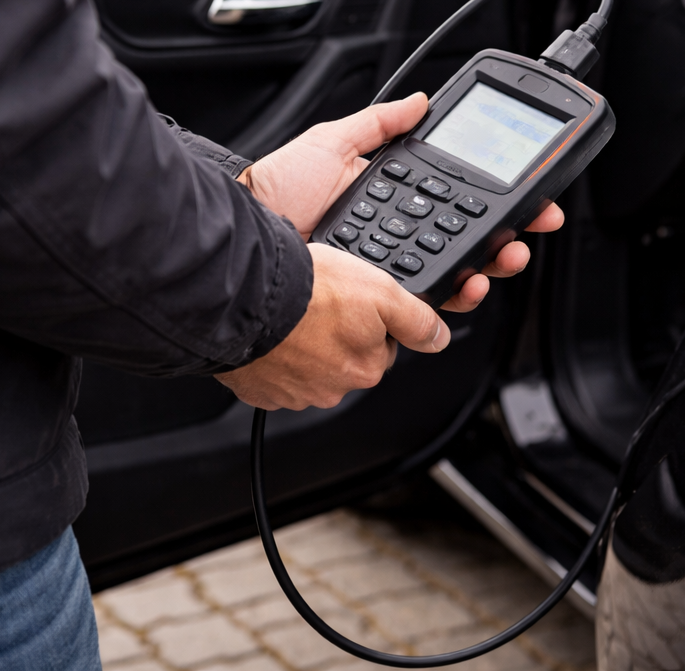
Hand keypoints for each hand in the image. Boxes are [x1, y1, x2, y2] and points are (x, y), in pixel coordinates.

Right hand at [216, 243, 447, 408]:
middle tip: (321, 304)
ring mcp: (294, 393)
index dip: (369, 318)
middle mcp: (333, 388)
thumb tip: (439, 339)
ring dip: (306, 345)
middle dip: (339, 335)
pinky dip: (276, 355)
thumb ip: (416, 319)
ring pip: (311, 367)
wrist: (246, 298)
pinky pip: (276, 373)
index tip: (350, 302)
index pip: (381, 346)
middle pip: (347, 359)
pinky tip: (273, 333)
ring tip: (294, 316)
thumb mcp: (381, 291)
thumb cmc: (310, 291)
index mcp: (366, 367)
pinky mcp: (261, 391)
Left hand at [238, 94, 564, 311]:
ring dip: (488, 269)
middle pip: (465, 244)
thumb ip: (380, 123)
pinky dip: (451, 297)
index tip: (530, 199)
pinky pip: (420, 304)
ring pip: (453, 277)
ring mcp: (386, 270)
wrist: (242, 229)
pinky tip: (466, 285)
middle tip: (527, 233)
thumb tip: (419, 101)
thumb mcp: (333, 141)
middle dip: (507, 240)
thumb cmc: (276, 187)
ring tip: (503, 259)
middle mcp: (395, 237)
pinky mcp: (373, 299)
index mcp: (393, 200)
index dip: (498, 205)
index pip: (456, 204)